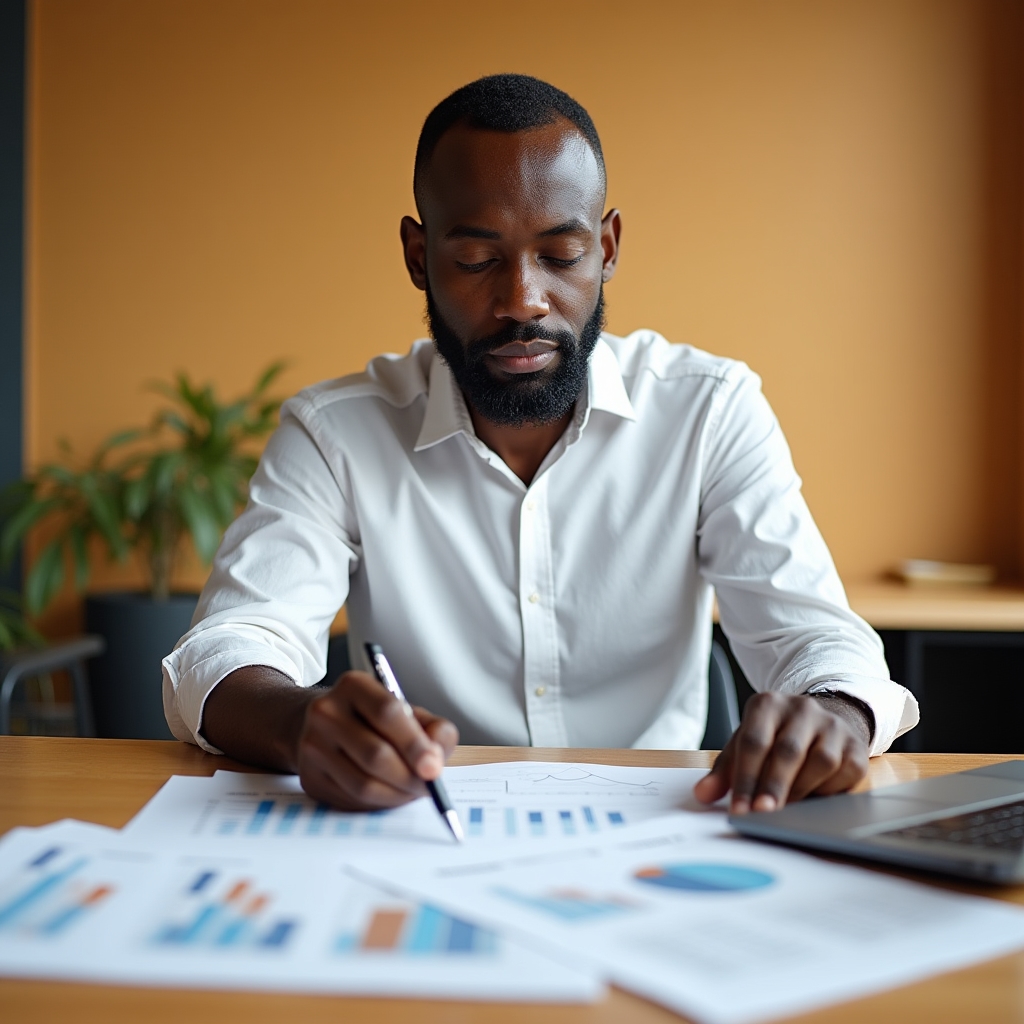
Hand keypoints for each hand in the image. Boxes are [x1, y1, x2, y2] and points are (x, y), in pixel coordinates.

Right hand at [295, 670, 458, 810]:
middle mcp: (326, 712)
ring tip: (414, 791)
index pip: (387, 712)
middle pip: (375, 754)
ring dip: (398, 795)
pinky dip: (379, 803)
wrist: (323, 725)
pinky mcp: (309, 777)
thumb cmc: (373, 718)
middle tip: (430, 786)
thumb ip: (432, 727)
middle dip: (410, 776)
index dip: (415, 743)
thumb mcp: (406, 710)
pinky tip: (391, 794)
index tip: (434, 767)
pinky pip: (351, 800)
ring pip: (363, 784)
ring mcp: (312, 746)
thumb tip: (437, 756)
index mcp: (353, 685)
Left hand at [693, 692, 870, 813]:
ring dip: (801, 791)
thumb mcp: (745, 745)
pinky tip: (814, 800)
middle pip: (787, 751)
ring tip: (786, 811)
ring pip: (820, 762)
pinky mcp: (856, 747)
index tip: (739, 809)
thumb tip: (702, 795)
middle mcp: (802, 709)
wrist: (821, 723)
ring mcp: (832, 726)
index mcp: (768, 704)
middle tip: (762, 815)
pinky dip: (828, 792)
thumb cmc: (775, 738)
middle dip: (773, 787)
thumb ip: (724, 771)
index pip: (754, 741)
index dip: (745, 778)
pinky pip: (845, 774)